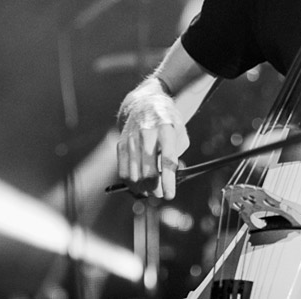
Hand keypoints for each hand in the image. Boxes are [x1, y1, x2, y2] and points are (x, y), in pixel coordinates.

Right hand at [116, 80, 189, 199]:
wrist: (145, 103)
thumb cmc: (167, 122)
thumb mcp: (179, 133)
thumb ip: (176, 155)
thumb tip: (166, 180)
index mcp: (166, 128)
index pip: (167, 160)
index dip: (168, 181)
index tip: (170, 195)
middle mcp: (147, 133)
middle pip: (148, 172)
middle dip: (155, 189)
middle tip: (161, 193)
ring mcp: (132, 139)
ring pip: (134, 176)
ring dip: (143, 189)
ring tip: (150, 190)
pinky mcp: (121, 144)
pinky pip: (123, 172)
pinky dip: (131, 184)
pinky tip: (138, 185)